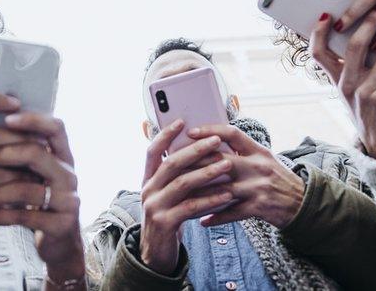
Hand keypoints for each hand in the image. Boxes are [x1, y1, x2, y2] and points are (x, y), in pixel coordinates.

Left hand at [0, 113, 85, 284]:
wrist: (59, 240)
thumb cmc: (36, 199)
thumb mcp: (33, 173)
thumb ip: (18, 153)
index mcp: (63, 156)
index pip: (55, 128)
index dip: (33, 120)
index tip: (6, 118)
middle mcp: (69, 174)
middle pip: (37, 154)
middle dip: (0, 154)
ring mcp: (68, 199)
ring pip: (27, 188)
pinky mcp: (61, 224)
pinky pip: (24, 216)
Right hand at [138, 120, 234, 275]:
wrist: (156, 254)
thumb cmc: (170, 217)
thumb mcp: (169, 195)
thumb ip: (178, 177)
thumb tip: (202, 151)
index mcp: (148, 179)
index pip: (152, 151)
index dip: (165, 135)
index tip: (181, 121)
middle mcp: (147, 190)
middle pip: (171, 163)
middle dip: (195, 150)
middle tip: (216, 140)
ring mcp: (154, 207)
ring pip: (182, 183)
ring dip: (207, 172)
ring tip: (227, 164)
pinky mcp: (164, 223)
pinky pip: (190, 207)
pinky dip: (210, 199)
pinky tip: (226, 194)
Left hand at [185, 125, 304, 227]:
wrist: (303, 204)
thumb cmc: (278, 179)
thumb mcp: (264, 159)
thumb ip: (242, 151)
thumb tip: (211, 142)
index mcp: (258, 150)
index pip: (232, 133)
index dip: (210, 131)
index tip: (190, 132)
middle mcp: (258, 166)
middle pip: (221, 161)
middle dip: (196, 164)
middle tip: (174, 166)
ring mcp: (258, 187)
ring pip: (222, 189)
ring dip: (200, 194)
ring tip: (181, 196)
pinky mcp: (259, 207)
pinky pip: (232, 212)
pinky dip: (216, 217)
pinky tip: (202, 220)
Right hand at [310, 4, 375, 159]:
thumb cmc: (367, 103)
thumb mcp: (352, 85)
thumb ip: (354, 61)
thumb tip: (368, 26)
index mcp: (335, 78)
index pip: (317, 53)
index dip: (319, 33)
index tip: (328, 13)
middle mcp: (346, 84)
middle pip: (354, 47)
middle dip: (369, 22)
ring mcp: (364, 94)